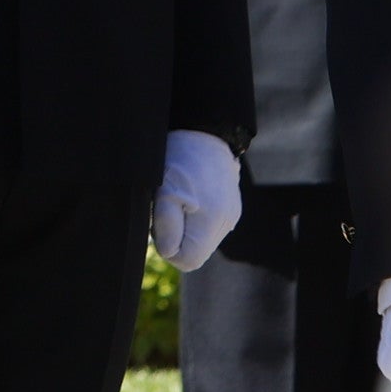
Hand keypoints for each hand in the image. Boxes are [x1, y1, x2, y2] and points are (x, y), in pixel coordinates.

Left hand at [150, 130, 243, 271]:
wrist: (205, 131)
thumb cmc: (180, 159)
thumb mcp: (164, 189)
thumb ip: (166, 225)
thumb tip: (170, 252)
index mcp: (211, 221)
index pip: (187, 260)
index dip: (167, 247)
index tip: (160, 222)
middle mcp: (226, 223)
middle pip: (195, 252)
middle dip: (176, 238)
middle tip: (166, 208)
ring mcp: (231, 216)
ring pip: (202, 241)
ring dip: (185, 229)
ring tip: (178, 200)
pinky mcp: (231, 207)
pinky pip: (209, 227)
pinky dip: (195, 219)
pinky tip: (190, 197)